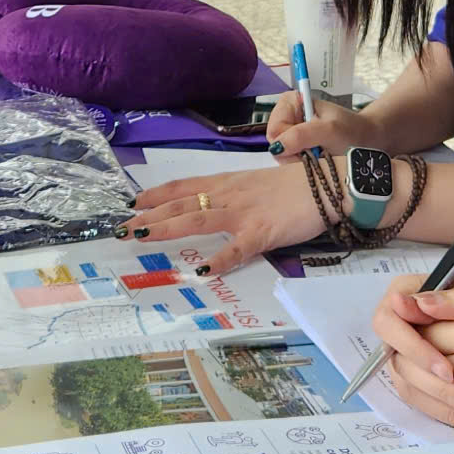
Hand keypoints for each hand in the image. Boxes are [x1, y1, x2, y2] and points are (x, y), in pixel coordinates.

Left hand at [128, 160, 331, 273]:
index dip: (157, 194)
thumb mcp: (259, 183)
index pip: (185, 186)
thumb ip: (237, 193)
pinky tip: (200, 271)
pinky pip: (237, 249)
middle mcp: (230, 195)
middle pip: (182, 203)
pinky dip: (218, 260)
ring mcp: (245, 213)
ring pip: (198, 218)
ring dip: (167, 227)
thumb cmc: (298, 185)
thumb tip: (217, 202)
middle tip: (122, 225)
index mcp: (230, 182)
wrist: (332, 184)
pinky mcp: (263, 233)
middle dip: (150, 214)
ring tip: (140, 234)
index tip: (133, 200)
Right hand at [265, 91, 380, 161]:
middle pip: (276, 144)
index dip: (289, 142)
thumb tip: (277, 147)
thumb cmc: (353, 130)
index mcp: (291, 102)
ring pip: (283, 155)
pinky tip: (319, 160)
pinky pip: (291, 162)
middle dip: (296, 153)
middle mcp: (288, 116)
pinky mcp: (298, 147)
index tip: (309, 146)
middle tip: (318, 153)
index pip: (274, 129)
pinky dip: (305, 165)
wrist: (370, 140)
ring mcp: (292, 133)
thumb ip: (302, 135)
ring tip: (321, 155)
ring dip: (302, 161)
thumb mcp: (330, 130)